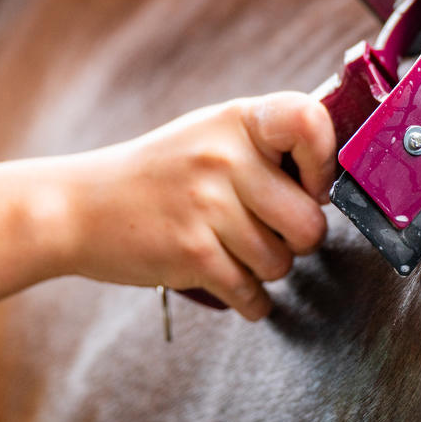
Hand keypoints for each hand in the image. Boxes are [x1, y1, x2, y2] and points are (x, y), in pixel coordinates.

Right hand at [44, 92, 335, 319]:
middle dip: (296, 240)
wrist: (78, 208)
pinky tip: (229, 282)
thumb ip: (268, 144)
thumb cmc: (159, 175)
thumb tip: (342, 167)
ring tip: (233, 250)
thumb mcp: (211, 135)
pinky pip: (253, 294)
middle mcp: (224, 157)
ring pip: (282, 263)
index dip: (325, 163)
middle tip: (267, 232)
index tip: (312, 185)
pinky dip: (248, 301)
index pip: (311, 123)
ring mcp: (207, 206)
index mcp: (237, 119)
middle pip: (309, 222)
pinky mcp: (192, 254)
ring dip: (266, 269)